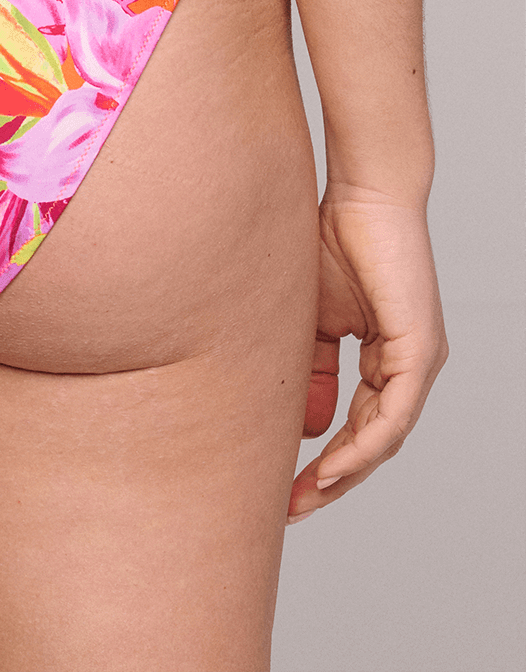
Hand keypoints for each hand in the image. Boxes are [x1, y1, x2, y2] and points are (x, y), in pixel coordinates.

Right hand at [287, 181, 446, 522]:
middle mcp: (409, 366)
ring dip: (346, 473)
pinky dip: (363, 445)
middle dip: (333, 480)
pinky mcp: (418, 350)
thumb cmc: (330, 242)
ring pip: (386, 436)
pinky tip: (333, 465)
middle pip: (374, 442)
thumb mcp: (308, 318)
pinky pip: (394, 414)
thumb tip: (301, 422)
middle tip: (293, 510)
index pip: (357, 423)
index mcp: (385, 358)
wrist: (362, 195)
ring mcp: (419, 360)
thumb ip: (308, 367)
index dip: (324, 459)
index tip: (285, 486)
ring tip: (307, 498)